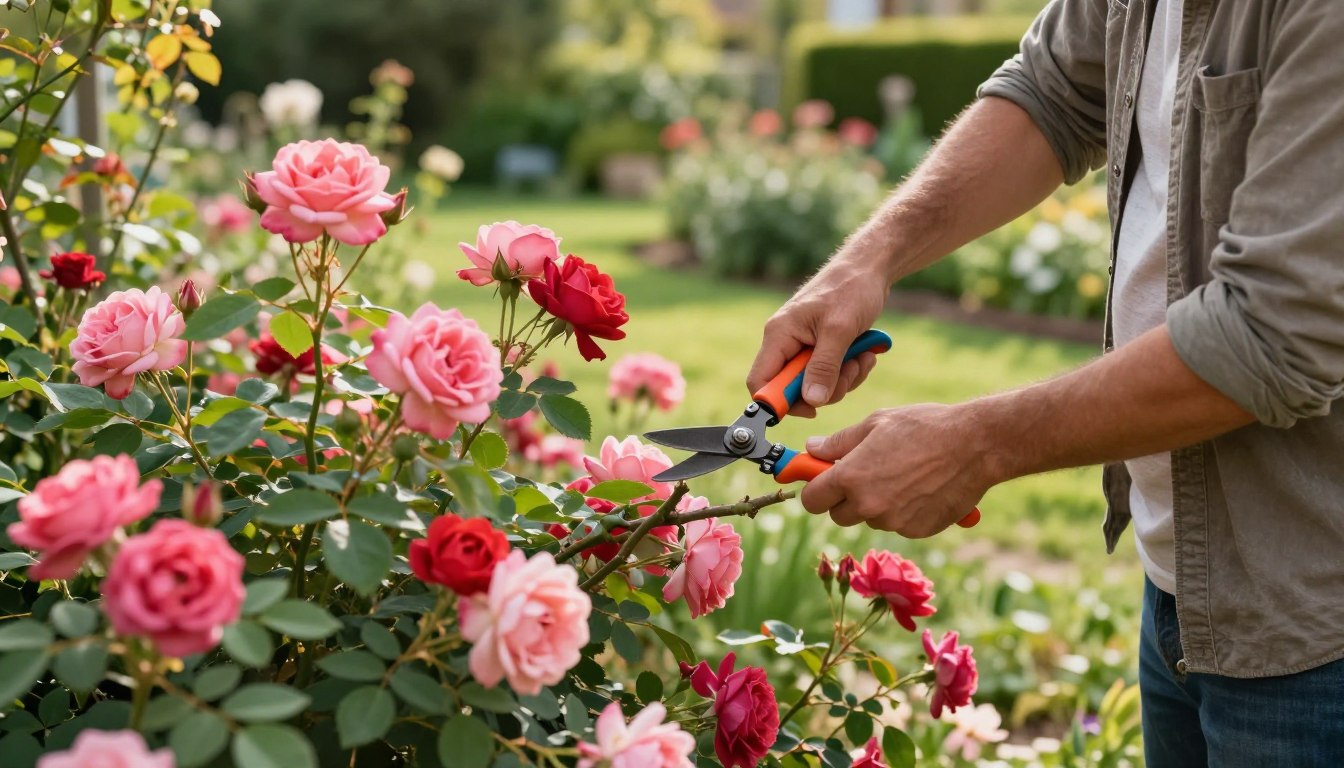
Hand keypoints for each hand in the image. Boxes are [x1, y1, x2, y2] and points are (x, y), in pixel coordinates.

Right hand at [746, 259, 887, 417]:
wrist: (870, 268)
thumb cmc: (851, 288)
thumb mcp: (840, 330)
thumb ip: (824, 367)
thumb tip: (811, 401)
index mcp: (779, 335)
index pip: (760, 381)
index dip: (777, 402)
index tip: (809, 408)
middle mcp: (787, 343)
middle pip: (793, 389)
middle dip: (826, 388)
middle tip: (849, 371)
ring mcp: (804, 347)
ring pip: (816, 385)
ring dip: (844, 378)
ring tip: (861, 356)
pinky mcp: (821, 349)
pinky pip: (831, 375)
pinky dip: (850, 370)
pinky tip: (864, 352)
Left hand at [799, 404, 997, 536]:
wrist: (975, 446)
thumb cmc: (924, 427)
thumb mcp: (876, 423)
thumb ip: (839, 442)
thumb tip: (811, 449)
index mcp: (850, 477)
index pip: (812, 500)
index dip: (815, 490)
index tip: (822, 481)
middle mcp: (868, 505)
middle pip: (838, 515)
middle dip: (844, 499)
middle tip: (864, 474)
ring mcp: (893, 522)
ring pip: (870, 519)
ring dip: (875, 504)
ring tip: (902, 474)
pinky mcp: (916, 531)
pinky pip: (897, 525)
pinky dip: (902, 511)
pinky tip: (920, 487)